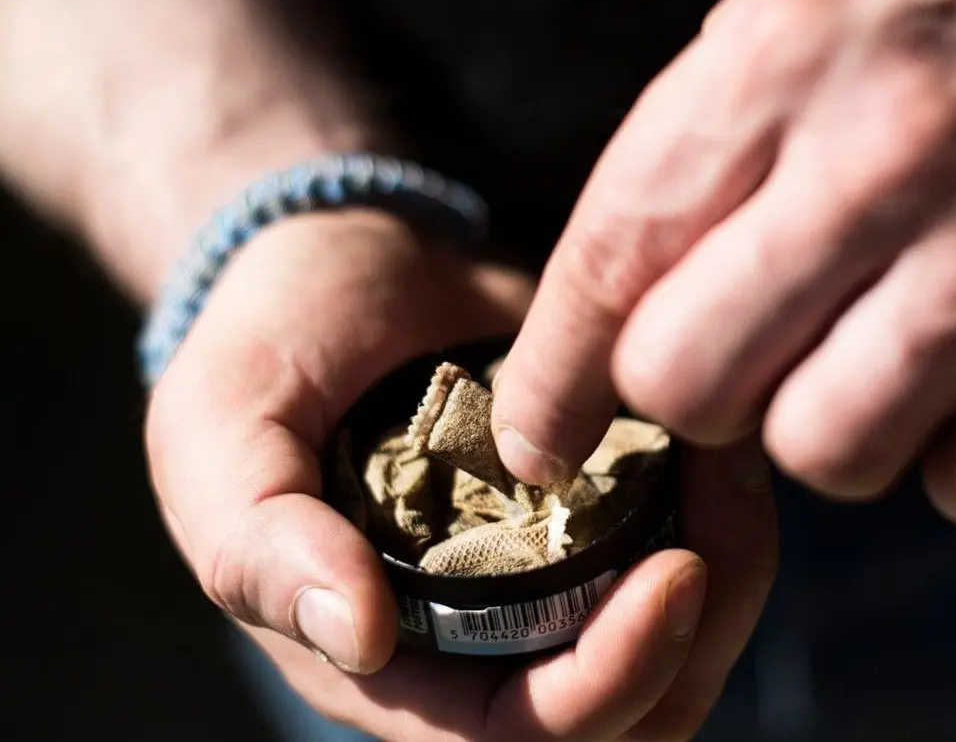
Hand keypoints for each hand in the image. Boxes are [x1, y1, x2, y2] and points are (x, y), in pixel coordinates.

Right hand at [146, 209, 776, 740]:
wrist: (338, 260)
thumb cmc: (262, 356)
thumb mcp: (219, 436)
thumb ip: (256, 542)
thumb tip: (356, 635)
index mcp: (393, 661)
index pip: (522, 732)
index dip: (611, 680)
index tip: (677, 573)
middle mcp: (486, 643)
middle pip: (632, 717)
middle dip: (701, 635)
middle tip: (730, 513)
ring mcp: (559, 579)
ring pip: (687, 651)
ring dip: (736, 577)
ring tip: (735, 467)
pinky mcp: (608, 511)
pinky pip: (702, 553)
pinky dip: (733, 516)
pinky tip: (727, 438)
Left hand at [491, 0, 955, 528]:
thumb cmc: (951, 24)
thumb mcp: (791, 20)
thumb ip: (685, 161)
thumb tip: (585, 345)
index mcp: (786, 58)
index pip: (611, 257)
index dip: (555, 379)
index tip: (541, 438)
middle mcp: (896, 147)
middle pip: (696, 381)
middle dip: (702, 397)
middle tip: (758, 357)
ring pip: (834, 452)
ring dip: (839, 431)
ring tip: (884, 355)